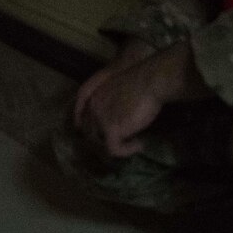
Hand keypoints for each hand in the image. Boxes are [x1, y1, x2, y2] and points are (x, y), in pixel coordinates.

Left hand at [72, 40, 201, 156]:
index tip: (102, 137)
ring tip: (132, 144)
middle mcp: (93, 107)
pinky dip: (127, 150)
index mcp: (94, 95)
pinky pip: (114, 149)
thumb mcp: (122, 89)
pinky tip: (140, 145)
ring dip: (116, 145)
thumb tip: (121, 118)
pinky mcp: (111, 129)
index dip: (90, 129)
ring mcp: (100, 118)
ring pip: (100, 142)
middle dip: (103, 140)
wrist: (150, 81)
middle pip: (90, 132)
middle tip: (122, 143)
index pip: (83, 117)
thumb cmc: (144, 81)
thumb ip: (115, 102)